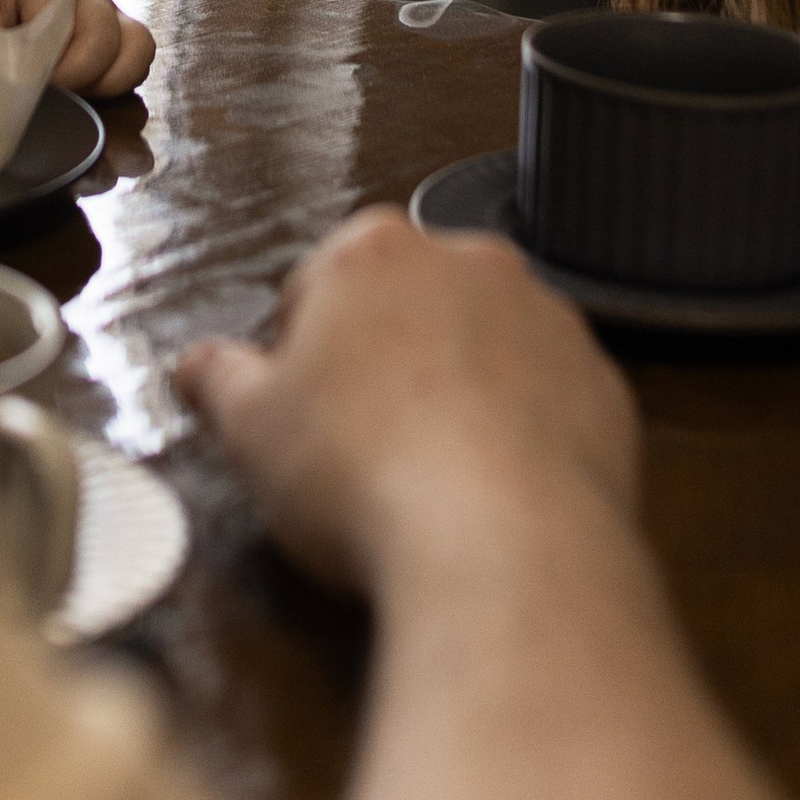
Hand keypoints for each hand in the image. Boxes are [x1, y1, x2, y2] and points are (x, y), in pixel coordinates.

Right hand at [175, 206, 636, 594]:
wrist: (504, 547)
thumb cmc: (364, 474)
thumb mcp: (252, 432)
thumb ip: (219, 382)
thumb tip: (196, 365)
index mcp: (373, 252)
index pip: (316, 285)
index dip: (298, 356)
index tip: (300, 415)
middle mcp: (468, 261)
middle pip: (406, 306)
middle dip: (384, 362)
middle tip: (361, 447)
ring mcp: (546, 318)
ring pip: (484, 346)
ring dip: (459, 390)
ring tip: (432, 477)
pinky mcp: (603, 383)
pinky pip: (548, 398)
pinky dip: (523, 432)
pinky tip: (493, 494)